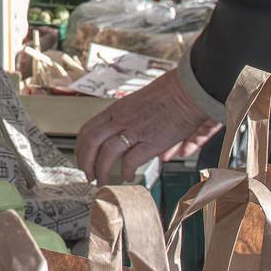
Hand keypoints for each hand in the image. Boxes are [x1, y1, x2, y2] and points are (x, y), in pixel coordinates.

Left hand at [75, 69, 221, 182]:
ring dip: (100, 170)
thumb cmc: (170, 94)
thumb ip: (137, 124)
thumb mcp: (142, 104)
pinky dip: (127, 171)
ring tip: (102, 181)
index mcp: (116, 109)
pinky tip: (129, 177)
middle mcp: (121, 119)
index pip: (88, 129)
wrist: (189, 90)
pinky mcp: (152, 141)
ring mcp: (135, 130)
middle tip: (87, 175)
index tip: (82, 158)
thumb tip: (140, 143)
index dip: (81, 147)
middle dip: (85, 162)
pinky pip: (131, 160)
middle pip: (90, 142)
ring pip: (106, 153)